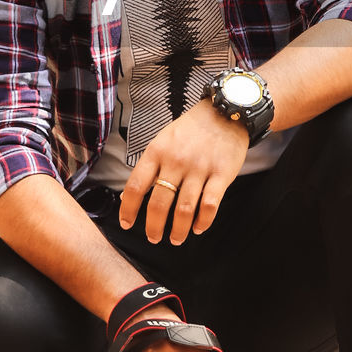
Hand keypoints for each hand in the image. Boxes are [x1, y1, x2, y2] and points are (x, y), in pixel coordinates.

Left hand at [119, 99, 249, 244]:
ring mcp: (200, 168)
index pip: (136, 186)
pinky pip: (210, 205)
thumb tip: (128, 194)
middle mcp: (176, 161)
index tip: (126, 224)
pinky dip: (203, 222)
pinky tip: (197, 228)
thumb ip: (149, 166)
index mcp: (157, 152)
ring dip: (178, 230)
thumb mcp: (163, 141)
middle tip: (153, 238)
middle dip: (153, 226)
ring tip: (175, 239)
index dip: (128, 209)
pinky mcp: (221, 174)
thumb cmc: (191, 129)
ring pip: (184, 209)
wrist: (225, 112)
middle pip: (159, 202)